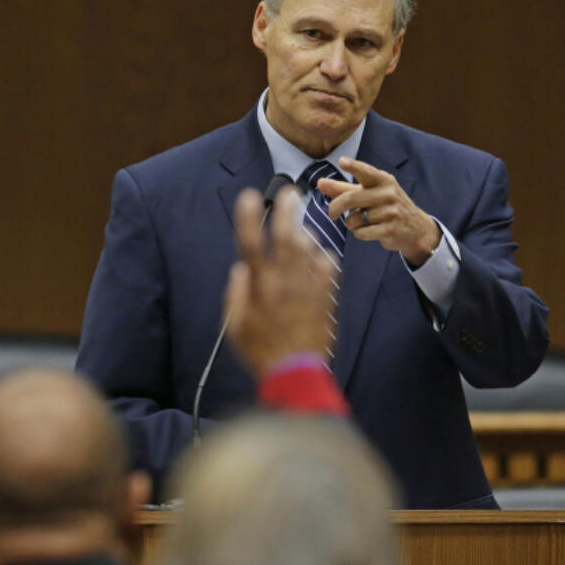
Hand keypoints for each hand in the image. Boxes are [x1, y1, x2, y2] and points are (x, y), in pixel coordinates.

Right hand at [224, 187, 337, 374]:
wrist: (297, 372)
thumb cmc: (261, 351)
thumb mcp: (236, 327)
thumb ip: (236, 295)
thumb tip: (240, 270)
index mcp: (259, 288)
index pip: (251, 245)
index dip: (248, 219)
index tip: (249, 197)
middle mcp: (284, 283)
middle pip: (286, 239)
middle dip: (287, 212)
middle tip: (292, 192)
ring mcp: (307, 289)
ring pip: (309, 251)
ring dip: (305, 235)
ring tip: (302, 228)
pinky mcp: (325, 299)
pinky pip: (329, 270)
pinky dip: (324, 259)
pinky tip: (321, 257)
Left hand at [319, 157, 439, 265]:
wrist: (416, 228)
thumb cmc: (386, 206)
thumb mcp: (369, 193)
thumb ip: (344, 188)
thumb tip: (320, 182)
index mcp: (383, 180)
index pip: (366, 172)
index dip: (354, 167)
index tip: (342, 161)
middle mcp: (388, 193)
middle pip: (350, 198)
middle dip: (335, 208)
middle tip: (332, 214)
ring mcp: (391, 212)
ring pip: (353, 219)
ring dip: (352, 224)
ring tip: (364, 222)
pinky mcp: (390, 229)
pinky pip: (361, 233)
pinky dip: (360, 234)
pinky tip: (371, 231)